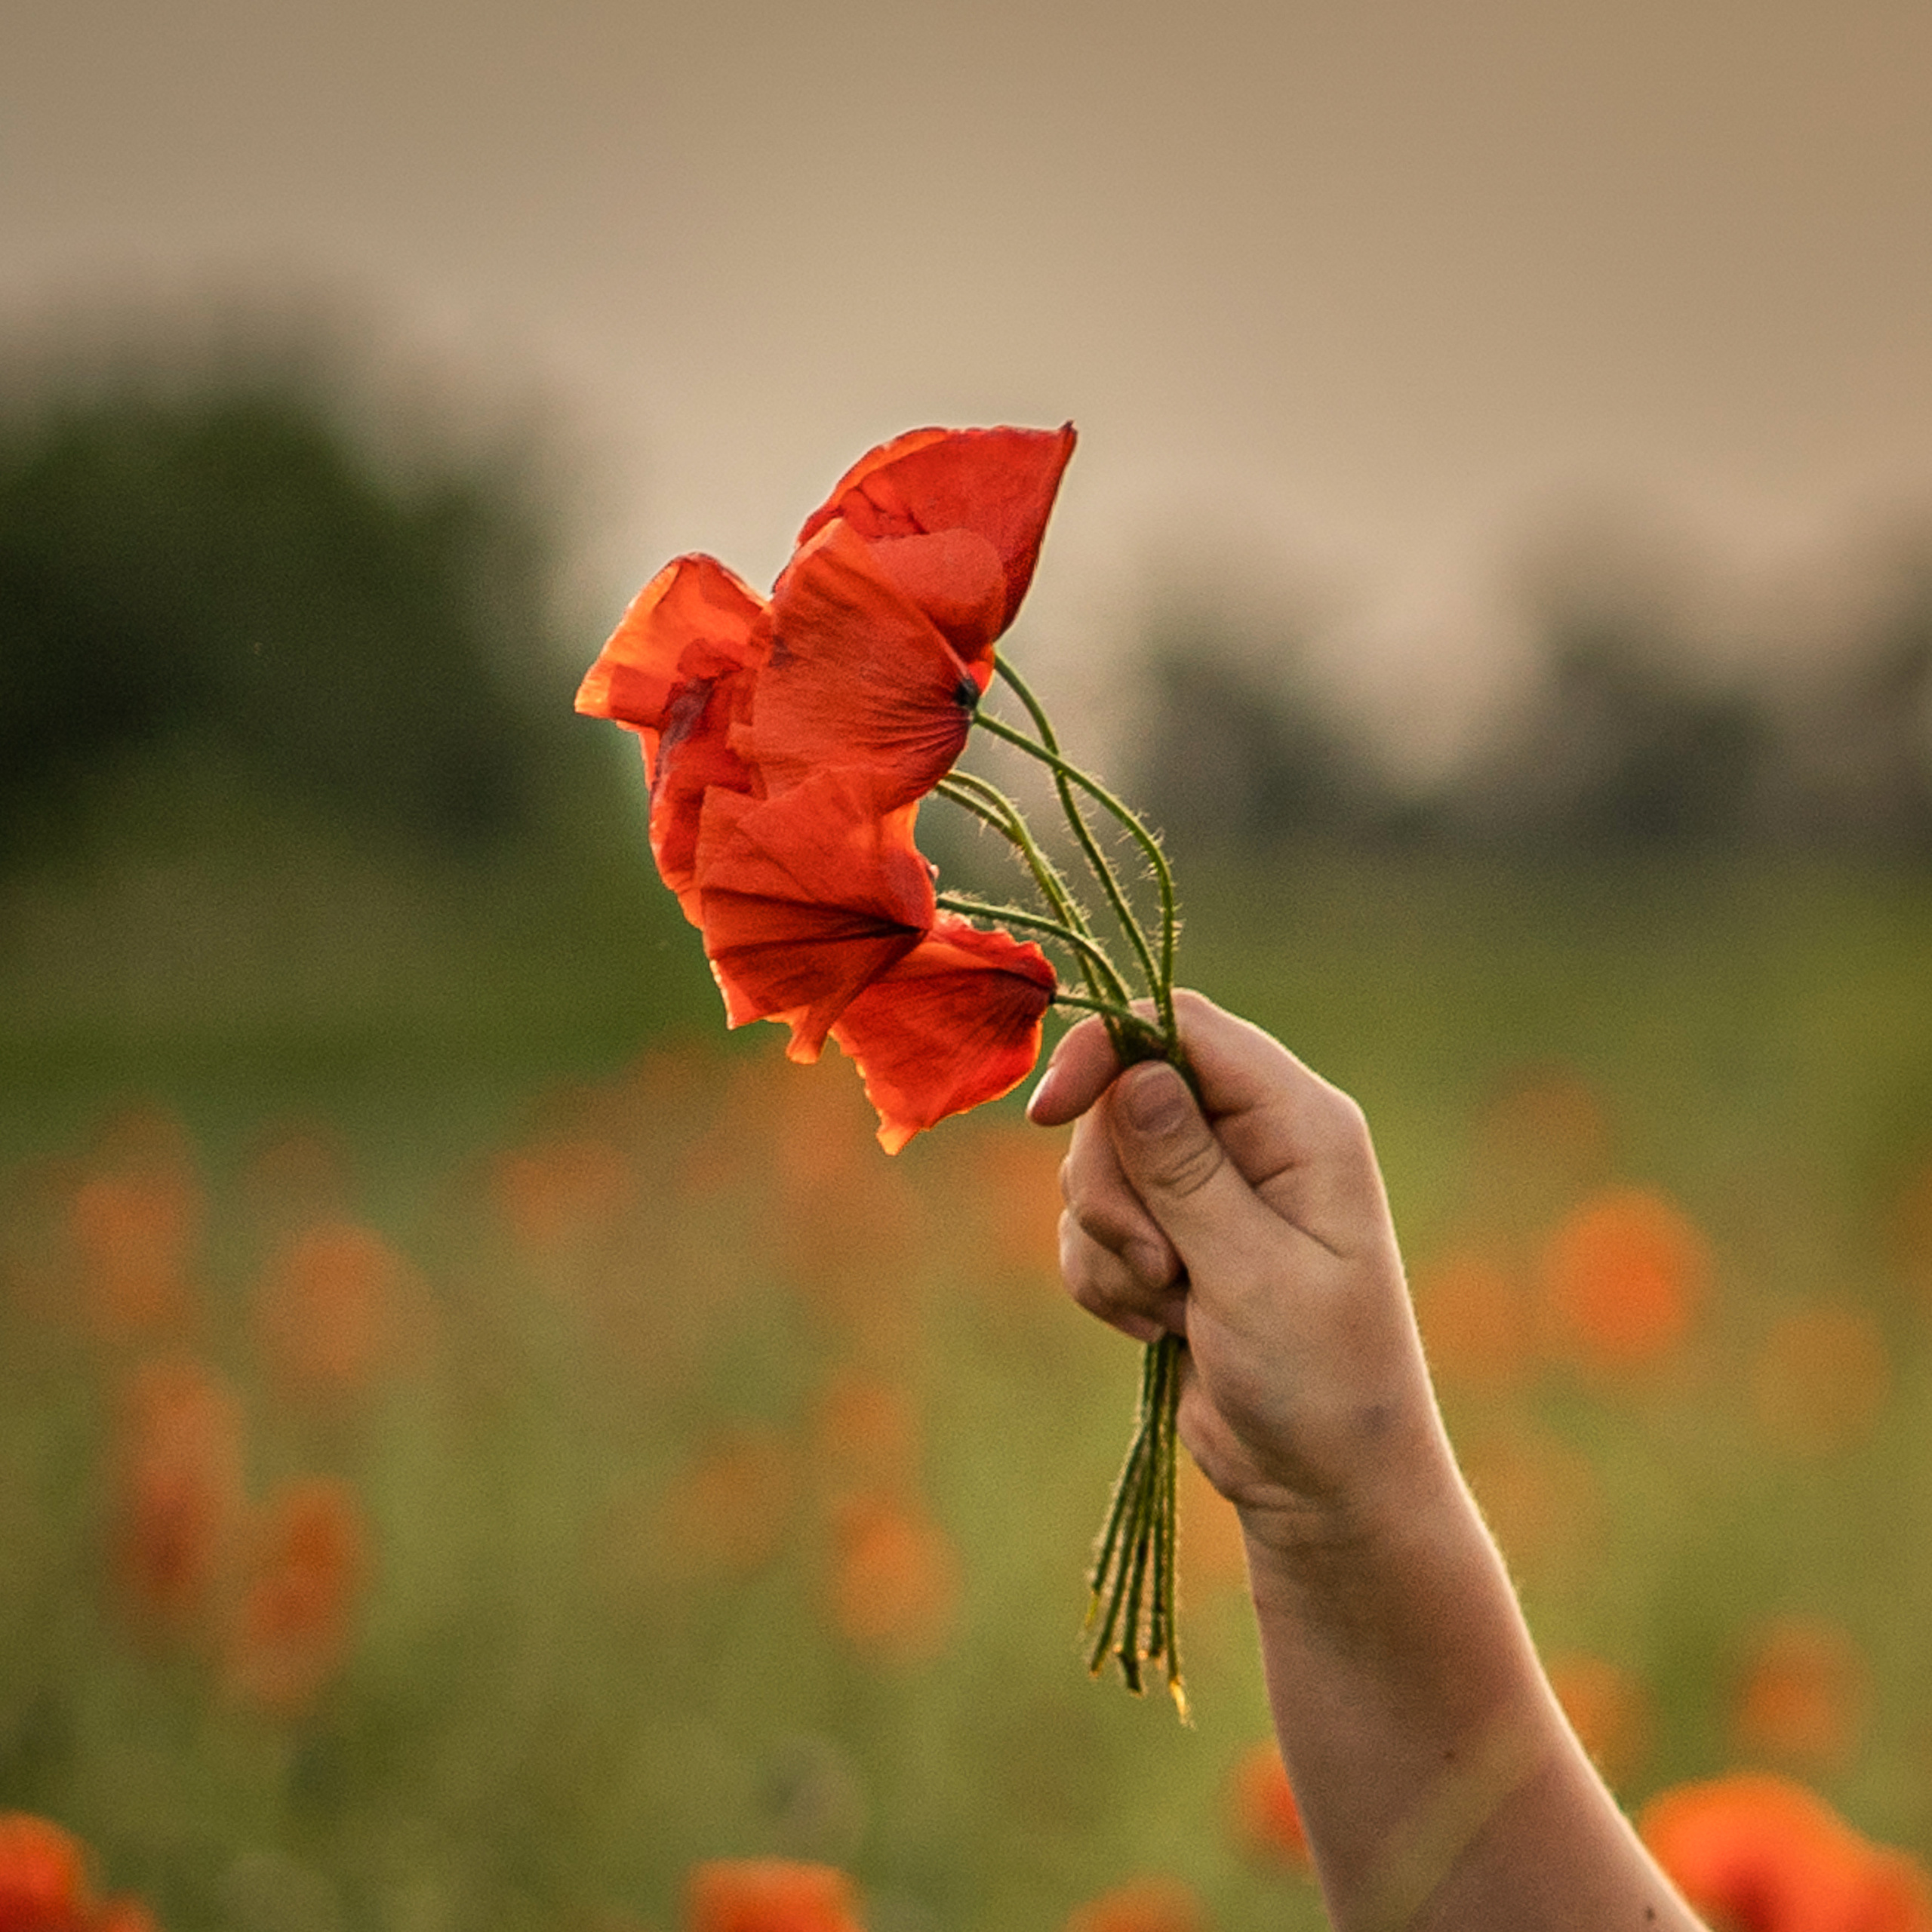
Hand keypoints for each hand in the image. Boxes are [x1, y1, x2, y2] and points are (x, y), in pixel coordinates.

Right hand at [1029, 990, 1449, 1552]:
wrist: (1325, 1485)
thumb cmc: (1320, 1381)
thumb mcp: (1252, 1270)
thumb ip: (1185, 1168)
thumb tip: (1132, 1070)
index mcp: (1300, 1122)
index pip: (1182, 1028)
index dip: (1106, 1052)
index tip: (1049, 1115)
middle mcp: (1256, 1139)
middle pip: (1123, 1097)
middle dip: (1113, 1188)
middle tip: (1157, 1266)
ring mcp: (1211, 1191)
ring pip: (1099, 1167)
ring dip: (1110, 1246)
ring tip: (1171, 1309)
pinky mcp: (1172, 1241)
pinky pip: (1092, 1227)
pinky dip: (1106, 1279)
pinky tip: (1161, 1329)